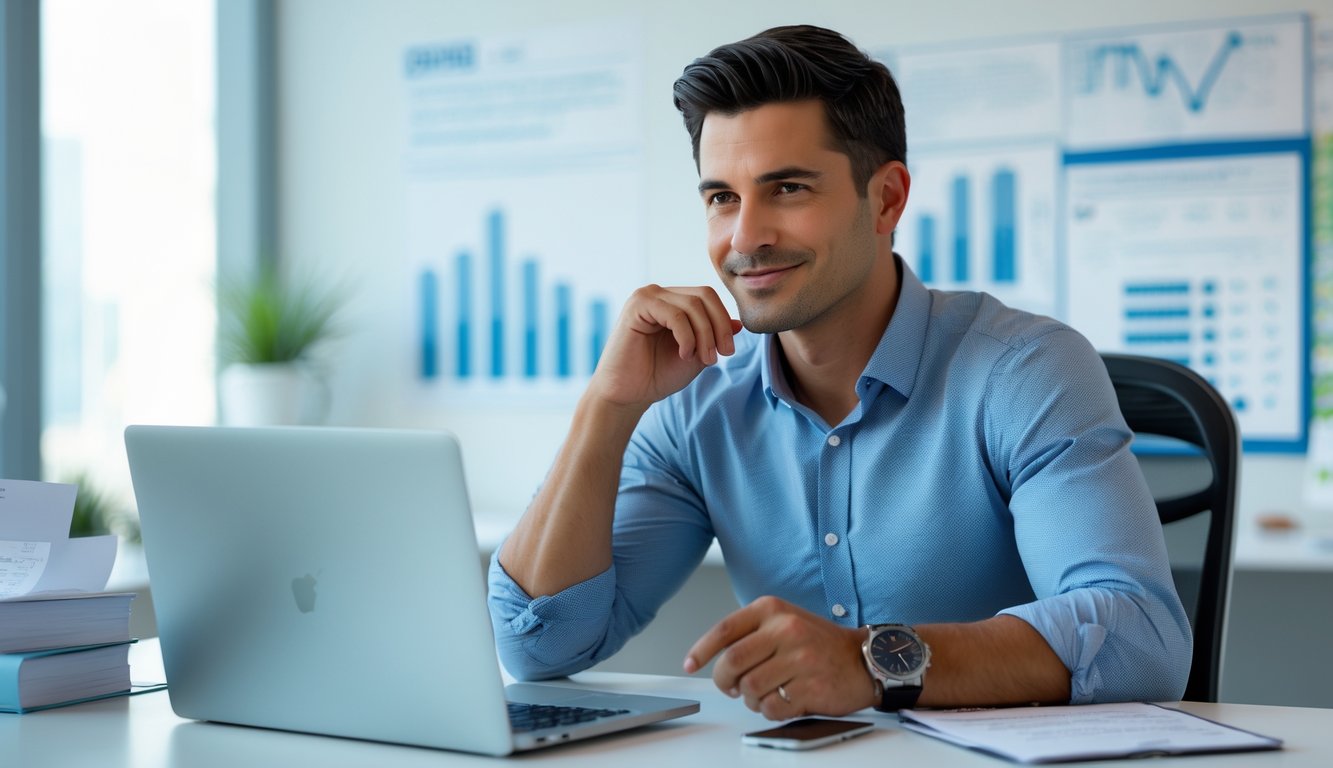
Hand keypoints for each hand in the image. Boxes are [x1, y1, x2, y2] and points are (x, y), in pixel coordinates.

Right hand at [588, 285, 741, 409]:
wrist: (628, 395)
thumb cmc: (658, 376)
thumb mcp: (697, 355)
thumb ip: (714, 337)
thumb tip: (739, 323)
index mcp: (673, 302)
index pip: (708, 297)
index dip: (724, 321)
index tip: (728, 351)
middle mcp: (660, 294)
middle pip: (704, 295)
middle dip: (718, 326)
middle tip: (723, 354)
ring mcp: (647, 297)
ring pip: (692, 304)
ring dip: (704, 334)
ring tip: (702, 359)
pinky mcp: (636, 306)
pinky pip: (674, 313)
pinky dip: (686, 335)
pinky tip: (684, 354)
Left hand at [682, 596, 875, 719]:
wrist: (863, 660)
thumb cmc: (818, 643)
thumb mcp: (784, 622)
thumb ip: (751, 634)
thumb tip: (713, 658)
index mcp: (773, 609)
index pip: (725, 630)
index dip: (702, 650)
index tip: (690, 664)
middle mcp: (786, 629)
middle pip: (732, 662)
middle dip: (724, 680)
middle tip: (731, 687)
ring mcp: (800, 658)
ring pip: (749, 687)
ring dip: (750, 698)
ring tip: (763, 694)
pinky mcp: (810, 686)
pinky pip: (771, 707)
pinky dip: (769, 710)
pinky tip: (781, 701)